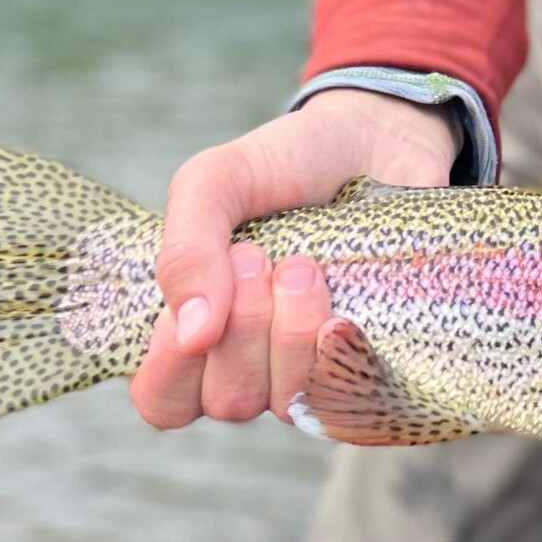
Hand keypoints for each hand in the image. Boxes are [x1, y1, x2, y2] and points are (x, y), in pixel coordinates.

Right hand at [128, 90, 458, 431]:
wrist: (378, 138)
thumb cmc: (286, 164)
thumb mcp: (216, 181)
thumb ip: (186, 249)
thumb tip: (192, 334)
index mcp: (200, 328)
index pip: (163, 399)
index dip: (173, 364)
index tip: (205, 290)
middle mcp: (253, 361)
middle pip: (227, 401)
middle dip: (243, 326)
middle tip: (259, 255)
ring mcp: (313, 368)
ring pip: (286, 403)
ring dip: (292, 332)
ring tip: (305, 267)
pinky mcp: (370, 364)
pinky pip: (349, 399)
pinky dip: (341, 354)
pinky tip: (345, 312)